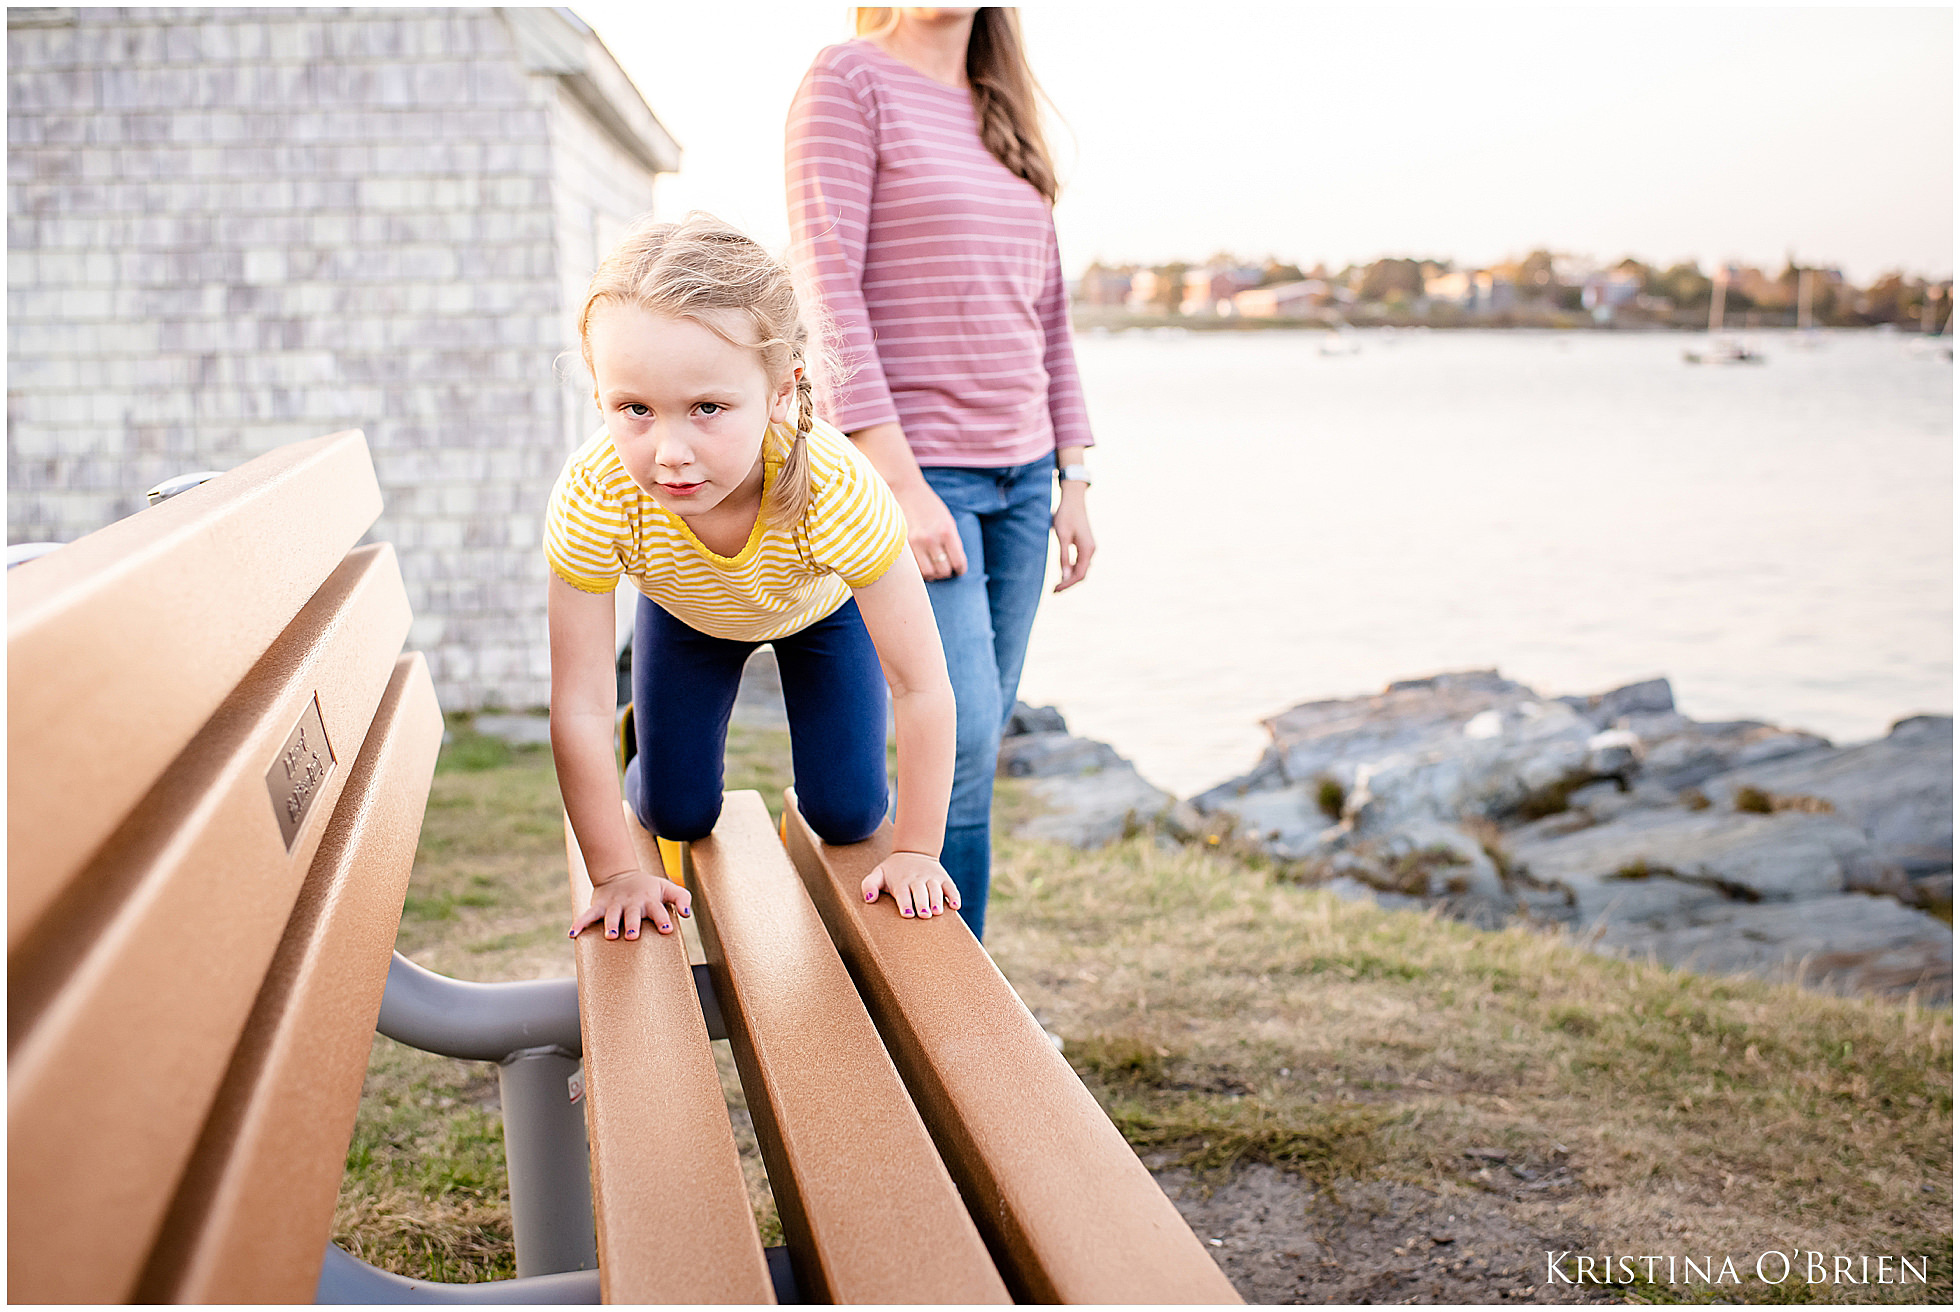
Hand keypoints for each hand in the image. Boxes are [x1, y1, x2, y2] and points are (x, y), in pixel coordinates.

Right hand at [569, 870, 690, 940]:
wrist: (620, 875)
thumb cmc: (648, 888)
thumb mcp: (667, 888)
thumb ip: (681, 898)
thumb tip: (687, 914)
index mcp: (650, 900)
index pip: (658, 910)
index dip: (662, 919)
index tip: (666, 928)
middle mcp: (632, 903)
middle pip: (633, 914)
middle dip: (632, 924)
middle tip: (632, 935)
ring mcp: (614, 904)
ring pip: (611, 915)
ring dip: (610, 925)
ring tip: (610, 936)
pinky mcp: (599, 905)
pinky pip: (588, 915)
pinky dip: (580, 923)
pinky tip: (573, 934)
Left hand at [860, 850, 960, 919]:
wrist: (913, 852)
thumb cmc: (893, 871)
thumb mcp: (878, 874)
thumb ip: (869, 885)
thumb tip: (869, 900)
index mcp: (901, 880)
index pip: (903, 892)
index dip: (905, 903)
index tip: (907, 914)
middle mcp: (917, 879)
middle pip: (921, 891)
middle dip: (923, 902)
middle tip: (924, 914)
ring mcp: (932, 878)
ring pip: (936, 889)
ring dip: (938, 900)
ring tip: (938, 912)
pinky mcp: (943, 879)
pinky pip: (951, 887)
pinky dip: (954, 896)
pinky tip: (955, 906)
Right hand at [893, 482, 966, 581]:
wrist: (905, 490)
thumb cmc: (929, 506)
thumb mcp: (947, 520)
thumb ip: (953, 541)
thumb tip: (956, 564)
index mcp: (947, 532)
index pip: (958, 562)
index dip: (960, 569)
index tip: (958, 569)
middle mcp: (931, 539)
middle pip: (943, 571)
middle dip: (946, 572)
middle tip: (945, 569)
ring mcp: (915, 543)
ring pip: (928, 573)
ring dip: (932, 574)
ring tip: (933, 568)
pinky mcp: (903, 545)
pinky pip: (914, 568)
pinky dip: (919, 570)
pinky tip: (922, 565)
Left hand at [1051, 483, 1094, 590]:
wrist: (1073, 500)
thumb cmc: (1066, 516)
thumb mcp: (1062, 537)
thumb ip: (1064, 557)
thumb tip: (1065, 577)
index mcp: (1087, 550)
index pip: (1079, 575)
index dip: (1067, 584)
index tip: (1055, 590)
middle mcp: (1091, 550)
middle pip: (1082, 574)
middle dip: (1069, 584)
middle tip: (1054, 591)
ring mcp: (1090, 548)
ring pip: (1082, 569)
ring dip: (1070, 578)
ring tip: (1057, 584)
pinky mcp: (1086, 545)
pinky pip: (1081, 562)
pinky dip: (1072, 570)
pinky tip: (1063, 573)